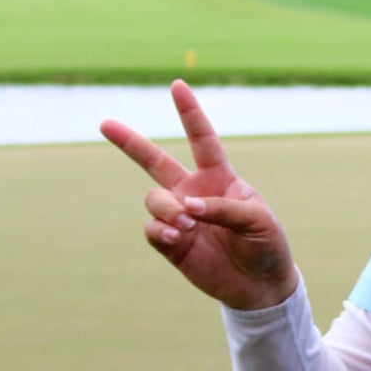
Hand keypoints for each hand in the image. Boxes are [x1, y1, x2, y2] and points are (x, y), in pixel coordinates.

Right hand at [101, 80, 296, 309]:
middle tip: (104, 124)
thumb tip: (185, 207)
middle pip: (155, 162)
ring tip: (187, 226)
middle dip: (130, 143)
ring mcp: (179, 217)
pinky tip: (178, 237)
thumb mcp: (258, 220)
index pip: (203, 140)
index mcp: (221, 178)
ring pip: (153, 199)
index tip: (177, 85)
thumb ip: (223, 208)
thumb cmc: (266, 245)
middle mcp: (194, 192)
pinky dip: (161, 230)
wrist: (260, 285)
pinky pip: (151, 228)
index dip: (190, 113)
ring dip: (167, 209)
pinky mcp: (170, 242)